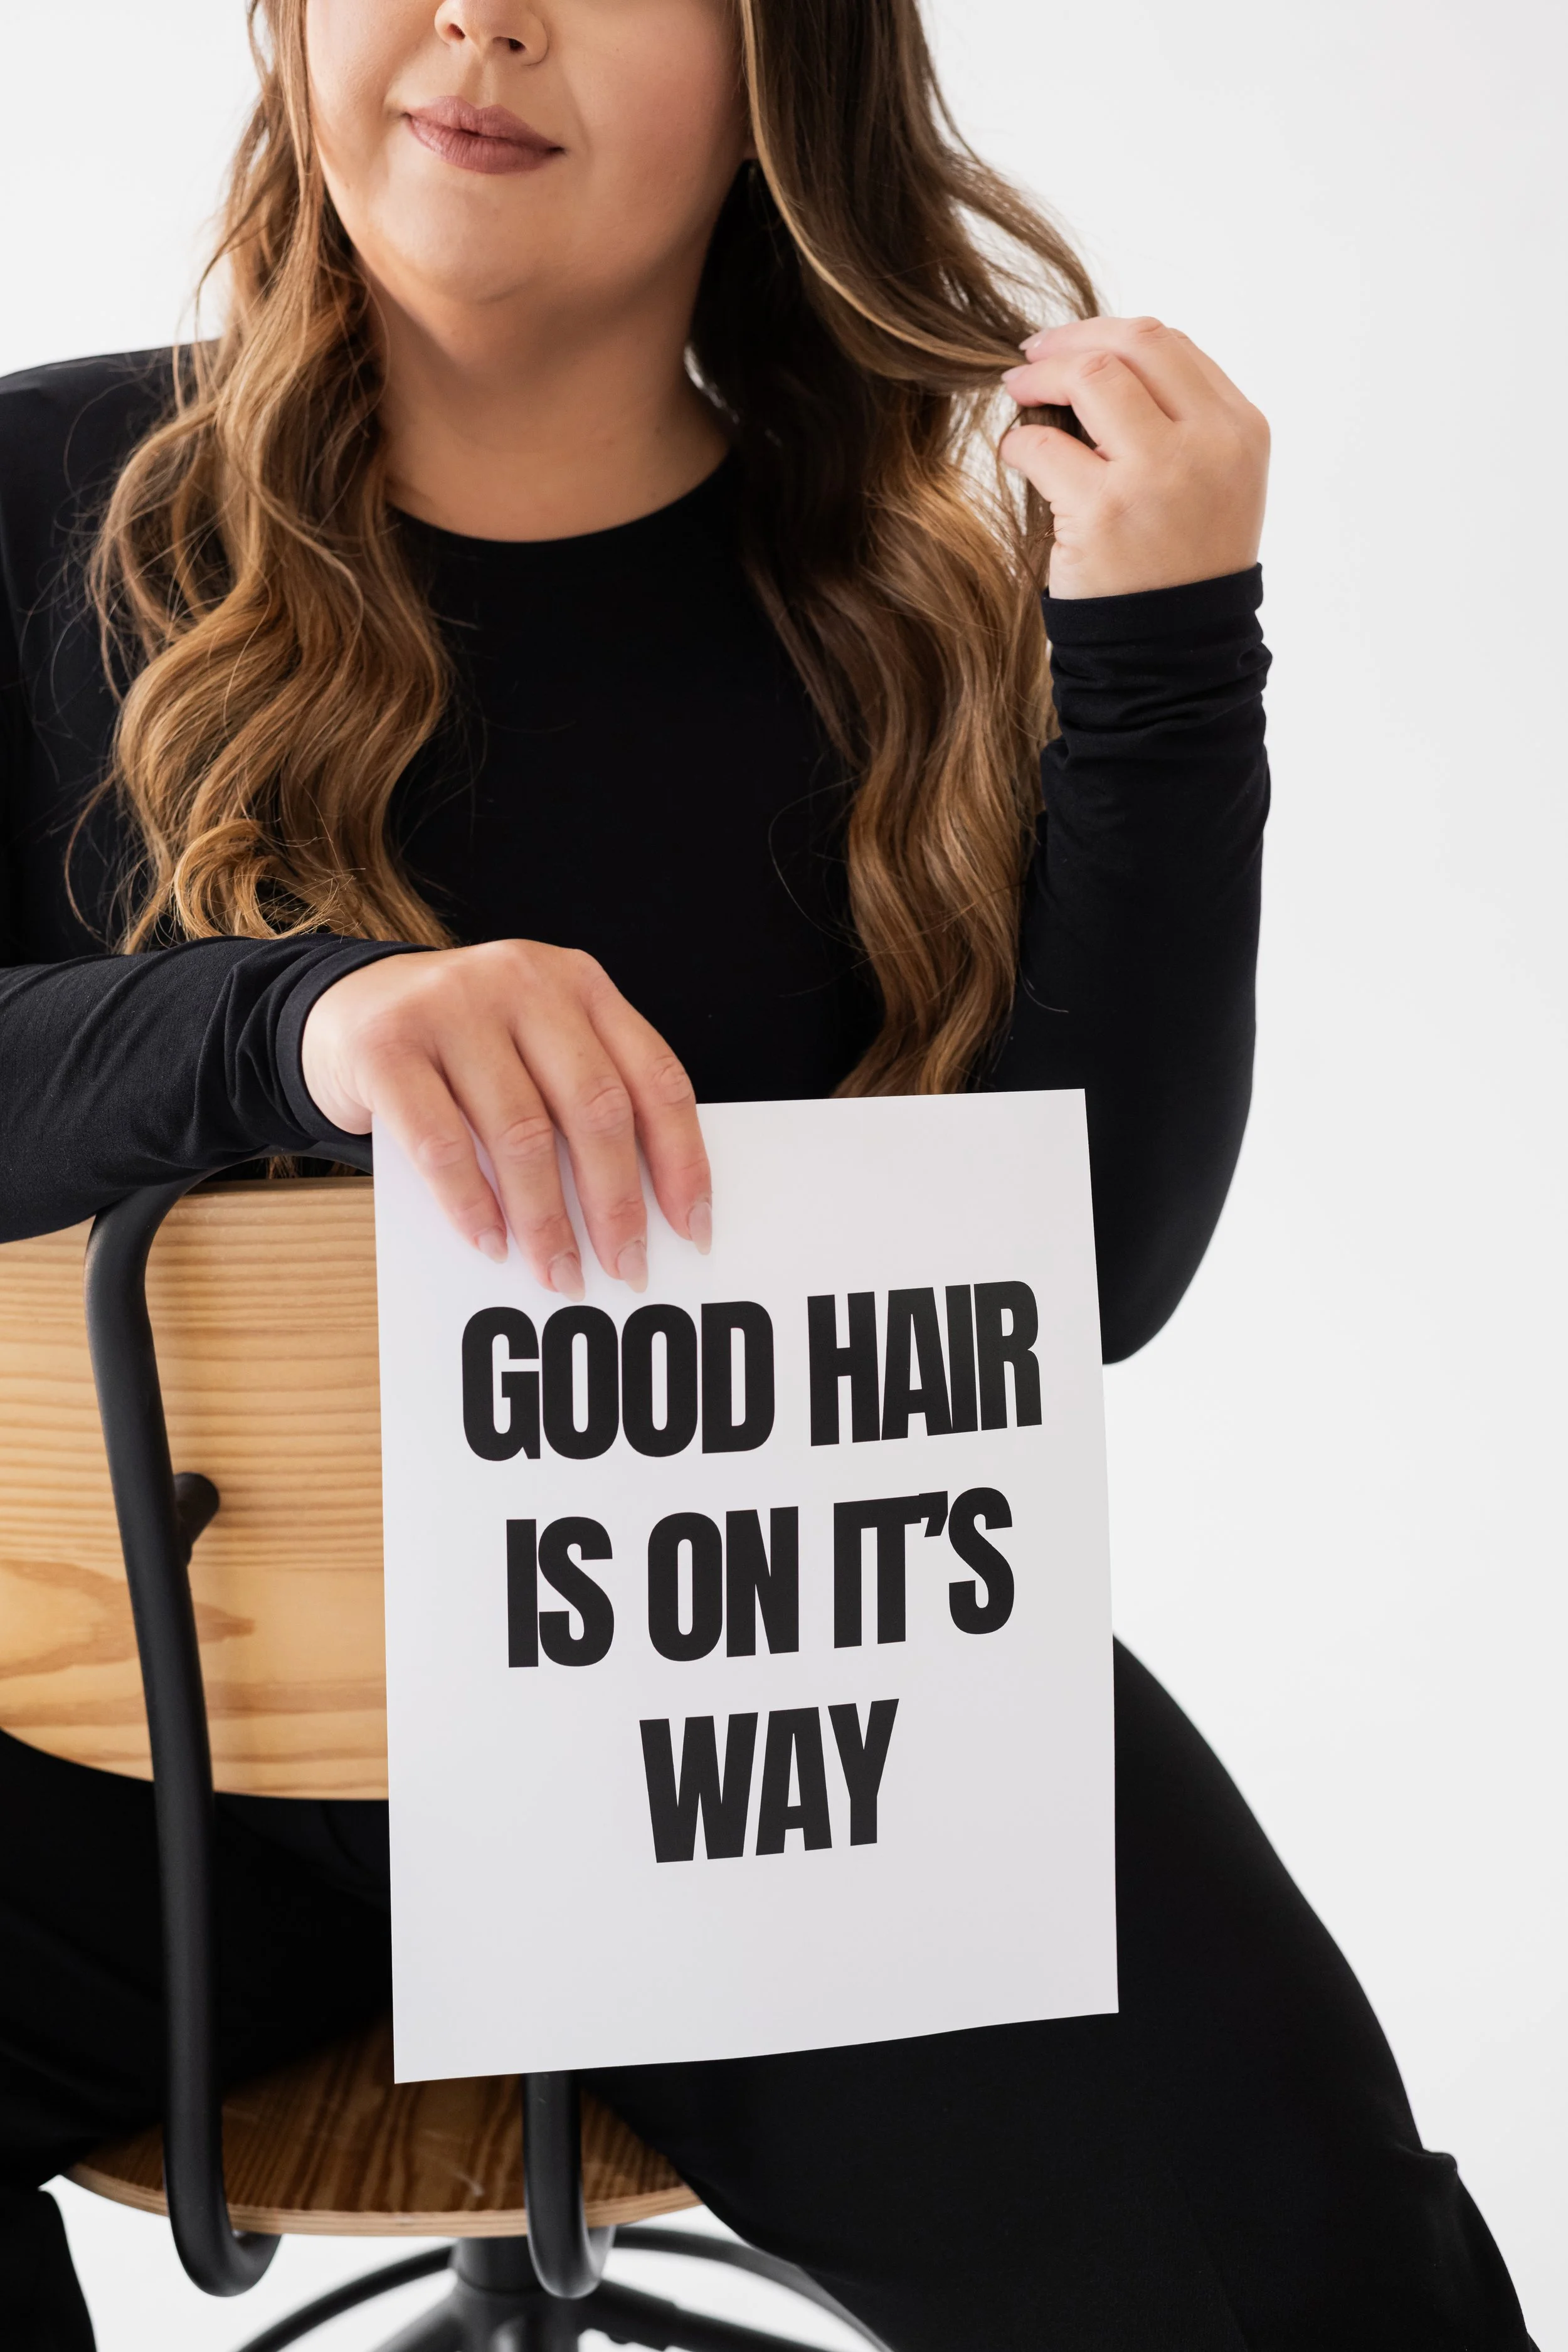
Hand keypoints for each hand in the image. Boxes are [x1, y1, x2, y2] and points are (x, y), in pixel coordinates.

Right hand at [300, 942, 711, 1296]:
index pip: (655, 1077)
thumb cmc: (461, 1051)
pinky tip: (489, 1243)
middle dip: (617, 1204)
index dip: (682, 1160)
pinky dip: (470, 1204)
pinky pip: (441, 1142)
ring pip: (523, 1132)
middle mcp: (525, 981)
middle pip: (596, 1108)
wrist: (342, 1010)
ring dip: (546, 1220)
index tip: (692, 1229)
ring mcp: (453, 1005)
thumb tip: (637, 1213)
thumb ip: (582, 1099)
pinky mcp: (388, 1044)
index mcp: (581, 984)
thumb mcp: (533, 1049)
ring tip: (558, 1273)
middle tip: (626, 1270)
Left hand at [999, 316, 1268, 599]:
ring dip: (1040, 376)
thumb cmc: (1183, 569)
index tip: (1072, 347)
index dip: (1110, 335)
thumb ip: (1180, 422)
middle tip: (1031, 356)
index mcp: (1241, 430)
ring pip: (1090, 376)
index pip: (1171, 346)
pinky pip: (1043, 446)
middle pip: (1133, 344)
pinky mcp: (1105, 512)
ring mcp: (1158, 475)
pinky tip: (1016, 455)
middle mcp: (1209, 444)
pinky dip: (1018, 442)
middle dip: (1070, 339)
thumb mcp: (1212, 485)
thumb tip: (1099, 362)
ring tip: (1017, 392)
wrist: (1176, 655)